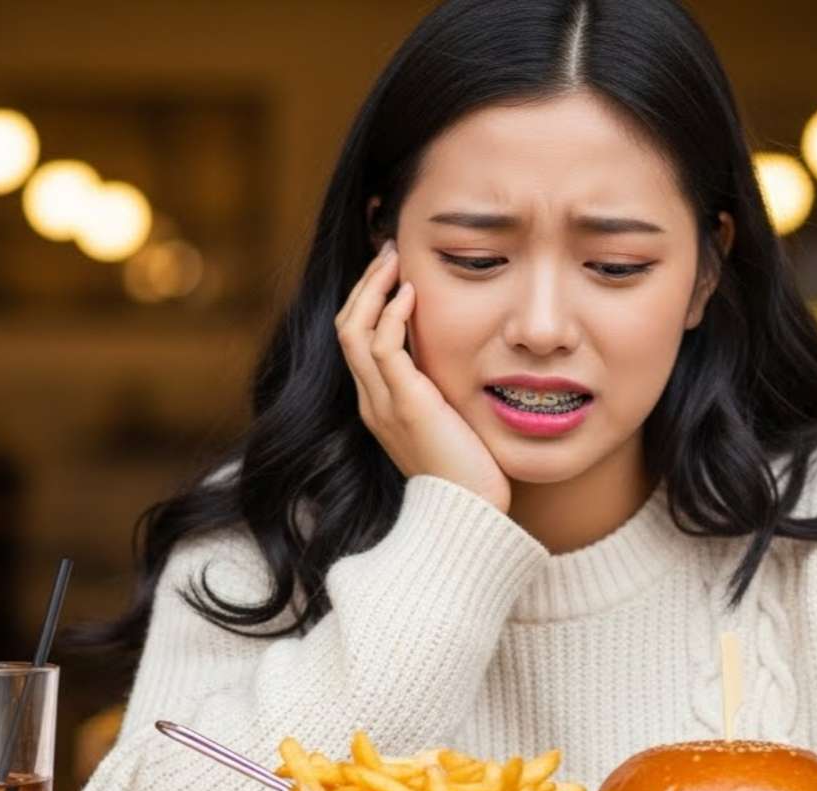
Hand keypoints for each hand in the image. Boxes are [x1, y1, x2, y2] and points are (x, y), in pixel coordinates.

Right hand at [334, 241, 511, 512]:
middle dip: (365, 285)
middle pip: (347, 327)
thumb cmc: (469, 471)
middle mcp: (370, 400)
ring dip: (373, 288)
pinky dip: (393, 314)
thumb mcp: (450, 418)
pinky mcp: (404, 405)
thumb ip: (442, 388)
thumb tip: (459, 356)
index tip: (393, 271)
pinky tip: (412, 293)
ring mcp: (381, 403)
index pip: (356, 339)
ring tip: (394, 259)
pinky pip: (383, 348)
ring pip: (354, 330)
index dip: (369, 300)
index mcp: (378, 403)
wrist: (470, 512)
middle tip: (388, 251)